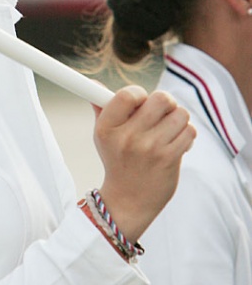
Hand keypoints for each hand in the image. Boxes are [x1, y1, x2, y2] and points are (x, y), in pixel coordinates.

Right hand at [93, 85, 195, 243]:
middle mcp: (128, 137)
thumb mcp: (103, 134)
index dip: (139, 93)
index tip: (140, 102)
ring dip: (177, 118)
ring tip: (168, 129)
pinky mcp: (169, 159)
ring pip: (180, 114)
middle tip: (160, 111)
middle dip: (165, 102)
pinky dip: (186, 134)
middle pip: (161, 98)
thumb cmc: (117, 159)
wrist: (129, 201)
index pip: (128, 94)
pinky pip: (189, 131)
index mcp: (107, 128)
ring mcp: (150, 149)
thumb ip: (101, 107)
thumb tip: (95, 84)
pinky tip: (176, 142)